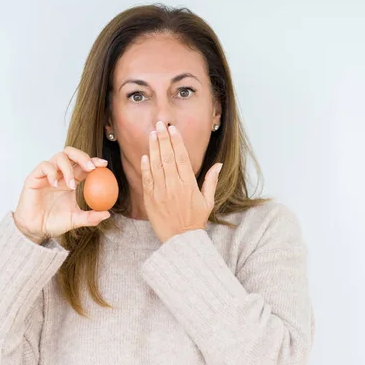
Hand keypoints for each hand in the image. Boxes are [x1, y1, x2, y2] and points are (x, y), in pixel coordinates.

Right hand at [13, 147, 110, 243]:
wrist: (35, 229)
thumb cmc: (54, 222)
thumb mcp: (76, 220)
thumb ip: (91, 217)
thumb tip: (107, 214)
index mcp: (72, 181)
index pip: (84, 165)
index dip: (94, 161)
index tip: (104, 164)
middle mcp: (60, 174)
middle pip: (72, 154)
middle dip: (83, 156)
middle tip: (90, 167)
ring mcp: (47, 174)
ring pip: (59, 157)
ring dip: (68, 168)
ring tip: (71, 185)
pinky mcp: (35, 177)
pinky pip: (44, 166)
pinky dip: (52, 172)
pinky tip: (55, 184)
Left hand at [141, 121, 222, 242]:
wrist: (181, 240)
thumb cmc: (196, 220)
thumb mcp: (208, 201)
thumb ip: (211, 181)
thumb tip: (219, 164)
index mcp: (189, 184)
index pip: (182, 157)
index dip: (177, 141)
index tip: (173, 129)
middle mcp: (174, 185)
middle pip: (168, 157)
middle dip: (163, 139)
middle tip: (159, 124)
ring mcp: (161, 192)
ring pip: (156, 165)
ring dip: (153, 148)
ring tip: (152, 134)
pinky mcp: (150, 199)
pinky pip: (147, 179)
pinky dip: (146, 167)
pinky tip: (145, 155)